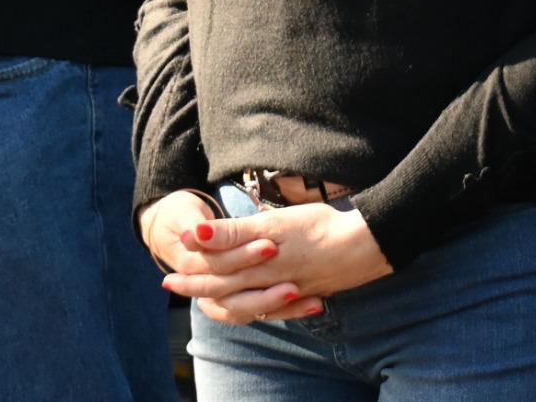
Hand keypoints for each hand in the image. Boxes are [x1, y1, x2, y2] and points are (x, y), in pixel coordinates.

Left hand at [158, 202, 392, 323]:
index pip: (214, 272)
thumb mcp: (272, 224)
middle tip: (174, 287)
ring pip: (248, 303)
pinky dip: (258, 310)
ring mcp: (289, 291)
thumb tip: (193, 235)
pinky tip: (256, 308)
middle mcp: (269, 283)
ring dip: (224, 300)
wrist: (366, 246)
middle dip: (199, 288)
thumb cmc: (319, 227)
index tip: (169, 274)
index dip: (191, 274)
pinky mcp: (306, 294)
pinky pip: (275, 311)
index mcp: (257, 264)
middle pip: (226, 290)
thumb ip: (232, 233)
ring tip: (207, 300)